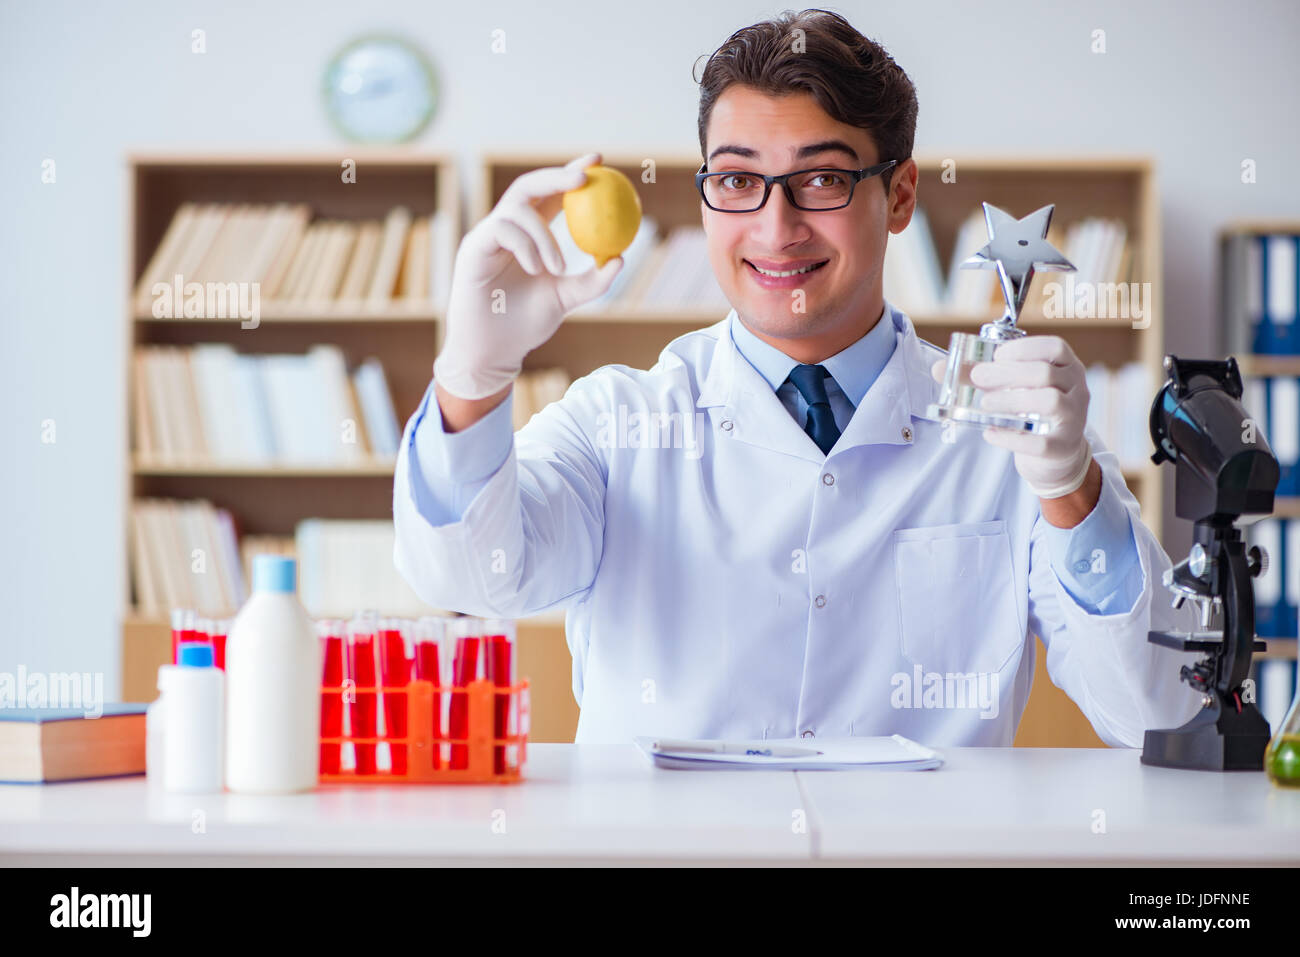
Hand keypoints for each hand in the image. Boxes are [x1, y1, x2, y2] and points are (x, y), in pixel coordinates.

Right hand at [433, 152, 622, 399]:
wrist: (493, 351)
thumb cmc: (525, 325)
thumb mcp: (566, 299)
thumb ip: (592, 281)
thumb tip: (620, 258)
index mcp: (530, 234)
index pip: (552, 195)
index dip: (573, 174)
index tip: (600, 161)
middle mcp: (508, 228)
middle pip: (530, 185)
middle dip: (557, 174)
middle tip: (585, 175)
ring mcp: (488, 236)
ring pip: (519, 209)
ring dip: (545, 235)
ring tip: (558, 268)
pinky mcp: (473, 248)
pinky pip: (502, 229)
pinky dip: (526, 246)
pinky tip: (536, 269)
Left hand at [930, 335, 1092, 498]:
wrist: (1054, 455)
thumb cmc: (1031, 412)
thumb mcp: (1013, 389)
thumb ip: (979, 377)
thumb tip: (939, 369)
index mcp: (1066, 368)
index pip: (1055, 347)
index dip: (1024, 348)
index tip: (997, 355)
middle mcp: (1077, 390)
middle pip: (1045, 373)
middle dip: (1007, 373)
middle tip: (978, 377)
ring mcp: (1073, 419)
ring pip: (1049, 401)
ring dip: (1011, 400)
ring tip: (986, 404)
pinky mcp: (1061, 447)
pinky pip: (1039, 442)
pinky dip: (1011, 437)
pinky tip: (991, 433)